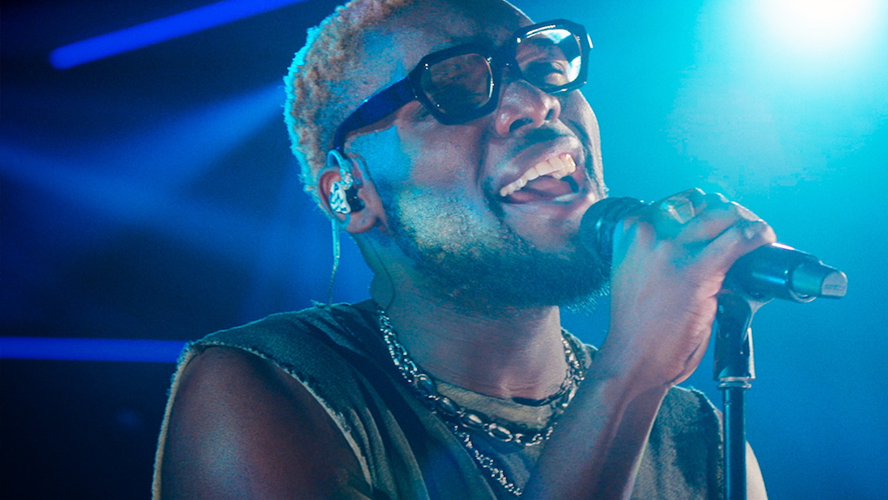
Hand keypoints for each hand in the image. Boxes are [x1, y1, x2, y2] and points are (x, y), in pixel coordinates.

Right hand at [596, 188, 775, 394]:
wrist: (633, 358)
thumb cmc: (639, 322)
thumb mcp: (637, 269)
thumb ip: (661, 249)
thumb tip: (706, 239)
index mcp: (630, 228)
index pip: (680, 200)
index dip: (707, 210)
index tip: (721, 224)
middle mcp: (648, 232)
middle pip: (704, 202)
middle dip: (729, 214)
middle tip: (743, 232)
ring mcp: (671, 249)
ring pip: (724, 213)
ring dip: (747, 222)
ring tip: (756, 237)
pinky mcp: (696, 271)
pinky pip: (739, 238)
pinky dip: (759, 234)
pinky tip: (764, 240)